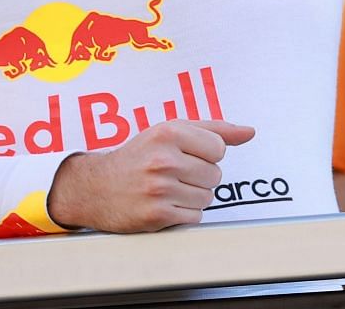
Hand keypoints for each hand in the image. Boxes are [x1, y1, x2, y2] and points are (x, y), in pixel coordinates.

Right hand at [46, 118, 253, 231]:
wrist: (95, 188)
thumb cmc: (139, 156)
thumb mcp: (171, 132)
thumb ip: (213, 129)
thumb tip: (249, 132)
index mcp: (169, 132)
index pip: (219, 148)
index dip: (207, 154)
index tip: (186, 155)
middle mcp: (163, 159)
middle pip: (215, 174)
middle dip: (200, 176)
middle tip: (174, 174)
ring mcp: (160, 188)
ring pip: (207, 197)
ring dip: (193, 196)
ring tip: (168, 189)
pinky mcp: (157, 215)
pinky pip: (195, 216)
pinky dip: (184, 213)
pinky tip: (164, 204)